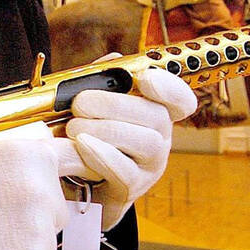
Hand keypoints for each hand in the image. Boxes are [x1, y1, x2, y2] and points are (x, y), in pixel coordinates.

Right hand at [0, 122, 89, 249]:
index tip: (70, 179)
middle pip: (57, 211)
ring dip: (24, 247)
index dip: (65, 174)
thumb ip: (22, 154)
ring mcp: (40, 233)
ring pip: (45, 245)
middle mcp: (43, 193)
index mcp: (33, 158)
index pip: (74, 161)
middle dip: (35, 218)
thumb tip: (48, 149)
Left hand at [66, 65, 197, 228]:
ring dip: (106, 130)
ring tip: (73, 128)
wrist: (70, 186)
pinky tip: (81, 146)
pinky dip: (102, 155)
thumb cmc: (81, 139)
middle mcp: (159, 139)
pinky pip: (126, 172)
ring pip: (146, 143)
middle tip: (80, 103)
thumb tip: (114, 60)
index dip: (169, 87)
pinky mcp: (131, 189)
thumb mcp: (89, 107)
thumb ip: (100, 81)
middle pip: (157, 116)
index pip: (179, 99)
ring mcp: (149, 167)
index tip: (146, 78)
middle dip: (115, 105)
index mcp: (152, 113)